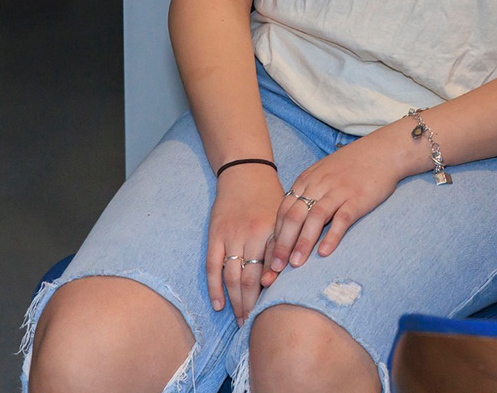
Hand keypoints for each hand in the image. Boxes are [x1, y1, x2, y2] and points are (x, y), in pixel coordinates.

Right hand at [205, 163, 284, 318]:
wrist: (246, 172)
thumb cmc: (270, 198)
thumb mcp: (284, 217)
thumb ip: (283, 244)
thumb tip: (282, 278)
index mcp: (272, 231)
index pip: (272, 270)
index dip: (272, 294)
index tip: (274, 312)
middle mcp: (252, 235)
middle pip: (250, 279)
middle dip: (252, 305)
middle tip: (253, 324)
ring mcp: (231, 236)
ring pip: (231, 276)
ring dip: (235, 302)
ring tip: (239, 320)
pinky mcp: (215, 235)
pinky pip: (212, 266)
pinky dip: (215, 287)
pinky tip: (218, 305)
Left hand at [268, 125, 415, 272]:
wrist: (384, 151)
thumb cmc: (352, 165)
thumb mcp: (323, 173)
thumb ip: (308, 192)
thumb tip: (292, 222)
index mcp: (307, 180)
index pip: (283, 211)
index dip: (274, 236)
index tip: (269, 258)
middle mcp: (319, 185)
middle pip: (293, 216)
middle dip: (282, 244)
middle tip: (275, 268)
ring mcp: (338, 191)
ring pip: (314, 218)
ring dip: (303, 243)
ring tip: (296, 265)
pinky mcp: (358, 197)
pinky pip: (342, 218)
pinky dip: (332, 236)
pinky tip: (325, 252)